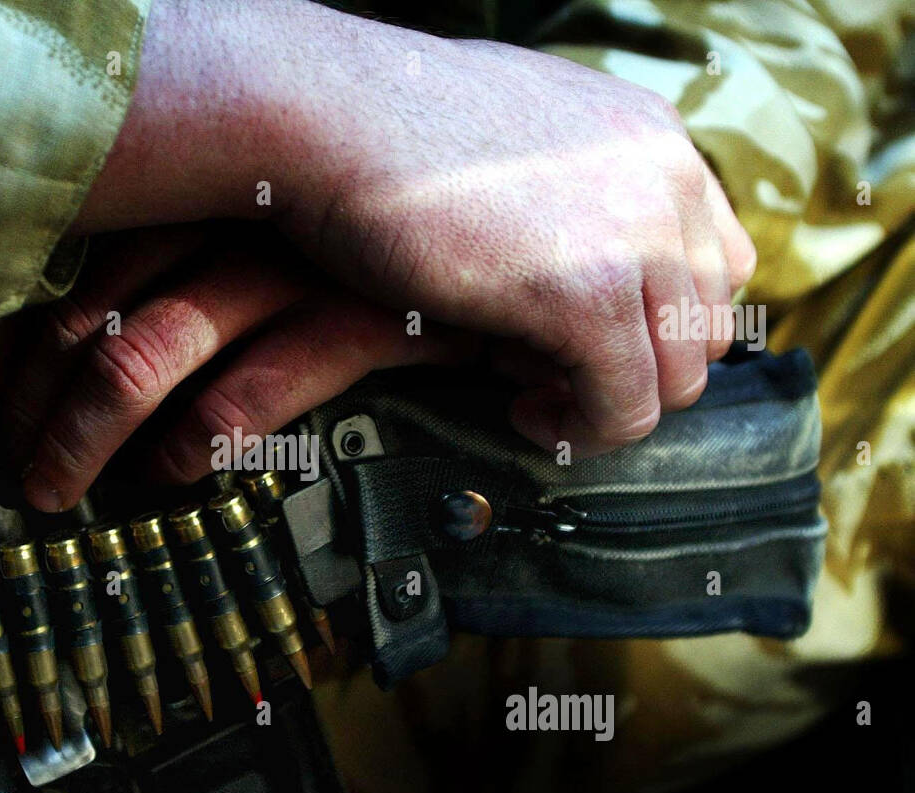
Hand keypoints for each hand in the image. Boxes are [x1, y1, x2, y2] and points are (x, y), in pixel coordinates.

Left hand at [0, 224, 483, 511]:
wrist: (516, 228)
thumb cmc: (386, 240)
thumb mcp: (274, 233)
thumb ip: (196, 266)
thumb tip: (100, 337)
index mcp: (200, 186)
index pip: (65, 261)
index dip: (9, 337)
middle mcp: (231, 215)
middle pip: (85, 314)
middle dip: (31, 404)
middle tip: (17, 465)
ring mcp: (292, 264)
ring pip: (141, 354)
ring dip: (84, 436)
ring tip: (61, 490)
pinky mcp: (357, 317)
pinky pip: (248, 388)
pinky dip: (195, 441)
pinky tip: (174, 472)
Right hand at [72, 0, 756, 458]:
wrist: (327, 112)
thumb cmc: (387, 125)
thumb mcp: (509, 134)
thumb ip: (563, 186)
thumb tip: (558, 245)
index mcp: (650, 139)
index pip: (716, 262)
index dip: (656, 321)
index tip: (590, 342)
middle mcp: (664, 181)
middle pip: (707, 328)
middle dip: (637, 370)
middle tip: (556, 378)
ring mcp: (635, 239)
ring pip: (676, 379)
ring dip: (608, 406)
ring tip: (533, 396)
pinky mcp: (587, 298)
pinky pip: (624, 408)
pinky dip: (579, 430)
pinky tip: (521, 412)